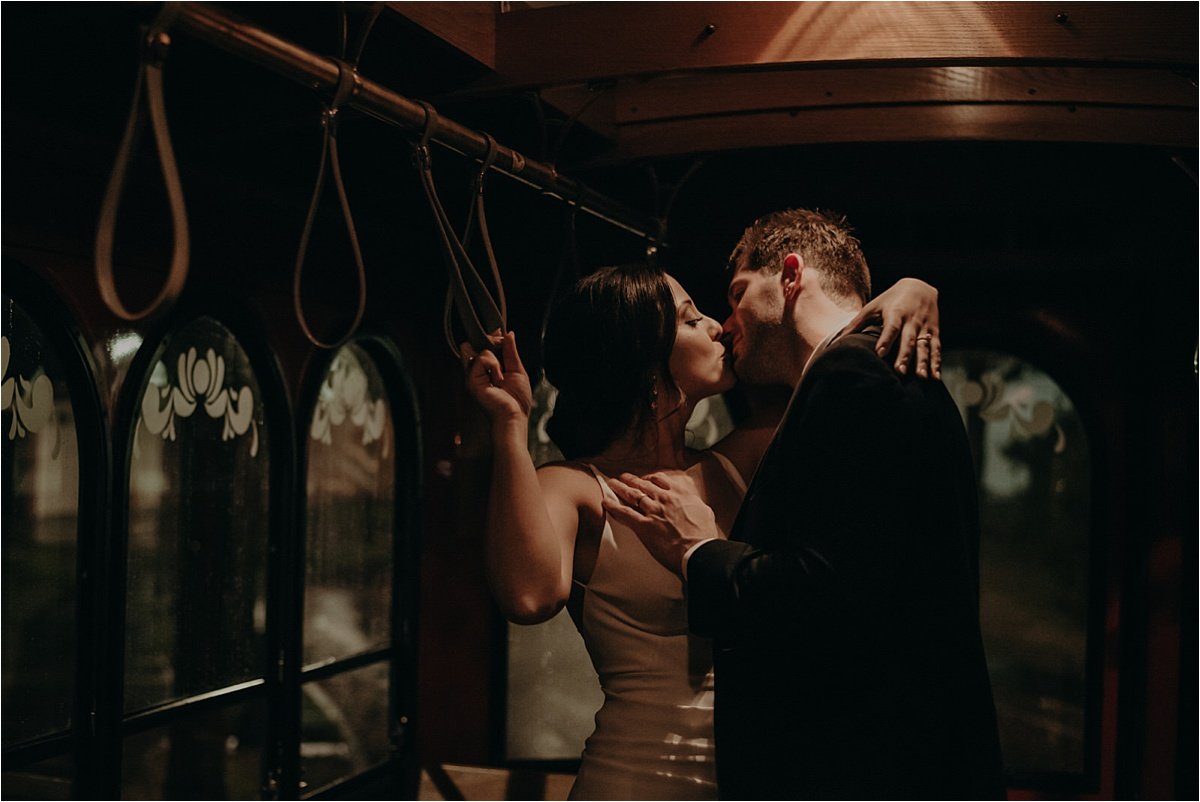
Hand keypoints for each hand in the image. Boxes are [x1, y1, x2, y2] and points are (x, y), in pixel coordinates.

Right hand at [460, 331, 532, 425]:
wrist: (514, 416)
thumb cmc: (517, 401)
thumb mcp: (517, 370)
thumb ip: (511, 352)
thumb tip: (509, 334)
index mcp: (486, 370)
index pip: (482, 345)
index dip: (492, 338)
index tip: (502, 336)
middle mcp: (477, 372)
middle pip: (475, 344)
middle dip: (491, 342)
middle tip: (502, 353)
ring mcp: (473, 376)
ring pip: (478, 349)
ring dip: (494, 357)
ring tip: (500, 374)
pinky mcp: (472, 380)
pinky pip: (481, 358)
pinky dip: (493, 365)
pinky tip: (497, 379)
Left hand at [603, 472, 719, 576]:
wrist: (699, 550)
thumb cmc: (704, 535)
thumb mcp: (704, 511)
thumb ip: (694, 503)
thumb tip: (693, 502)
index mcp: (680, 494)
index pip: (660, 479)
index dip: (649, 478)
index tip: (645, 479)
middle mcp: (664, 499)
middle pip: (643, 484)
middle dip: (631, 480)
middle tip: (623, 477)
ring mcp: (653, 511)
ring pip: (632, 495)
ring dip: (619, 488)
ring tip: (611, 483)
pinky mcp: (644, 526)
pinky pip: (624, 513)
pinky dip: (613, 507)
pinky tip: (605, 502)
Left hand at [844, 277, 940, 377]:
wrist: (919, 287)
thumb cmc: (891, 300)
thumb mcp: (873, 307)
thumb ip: (857, 323)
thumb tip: (838, 340)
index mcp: (896, 313)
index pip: (891, 327)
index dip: (886, 340)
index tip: (880, 353)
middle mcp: (912, 321)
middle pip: (908, 340)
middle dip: (904, 356)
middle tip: (899, 371)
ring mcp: (924, 327)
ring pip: (924, 346)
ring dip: (923, 362)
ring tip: (920, 377)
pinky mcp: (934, 333)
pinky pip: (936, 349)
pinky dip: (936, 363)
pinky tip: (935, 377)